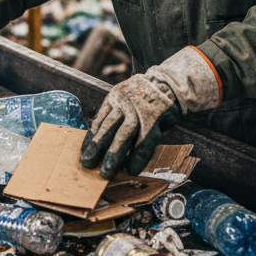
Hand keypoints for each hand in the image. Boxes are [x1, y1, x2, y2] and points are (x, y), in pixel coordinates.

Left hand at [80, 46, 220, 177]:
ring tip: (106, 172)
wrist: (171, 83)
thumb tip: (102, 140)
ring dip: (114, 155)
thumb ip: (116, 114)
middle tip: (87, 164)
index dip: (91, 138)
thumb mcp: (126, 97)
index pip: (99, 120)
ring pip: (123, 135)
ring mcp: (140, 110)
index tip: (84, 153)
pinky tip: (131, 169)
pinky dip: (137, 157)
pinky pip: (144, 141)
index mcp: (115, 96)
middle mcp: (125, 102)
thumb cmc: (146, 97)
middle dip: (97, 147)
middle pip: (108, 127)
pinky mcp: (155, 119)